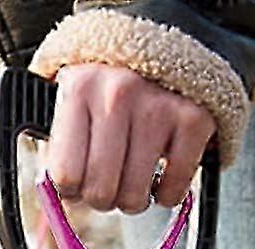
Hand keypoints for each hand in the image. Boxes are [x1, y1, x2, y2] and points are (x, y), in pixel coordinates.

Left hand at [44, 64, 214, 212]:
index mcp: (79, 90)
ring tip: (133, 179)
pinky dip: (167, 194)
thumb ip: (60, 149)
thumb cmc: (108, 88)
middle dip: (101, 200)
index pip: (65, 176)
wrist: (165, 40)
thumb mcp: (72, 103)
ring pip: (134, 197)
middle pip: (100, 192)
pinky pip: (173, 189)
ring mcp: (158, 106)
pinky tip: (162, 176)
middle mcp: (118, 94)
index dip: (71, 190)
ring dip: (132, 200)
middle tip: (108, 185)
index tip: (79, 181)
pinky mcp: (194, 119)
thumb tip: (63, 202)